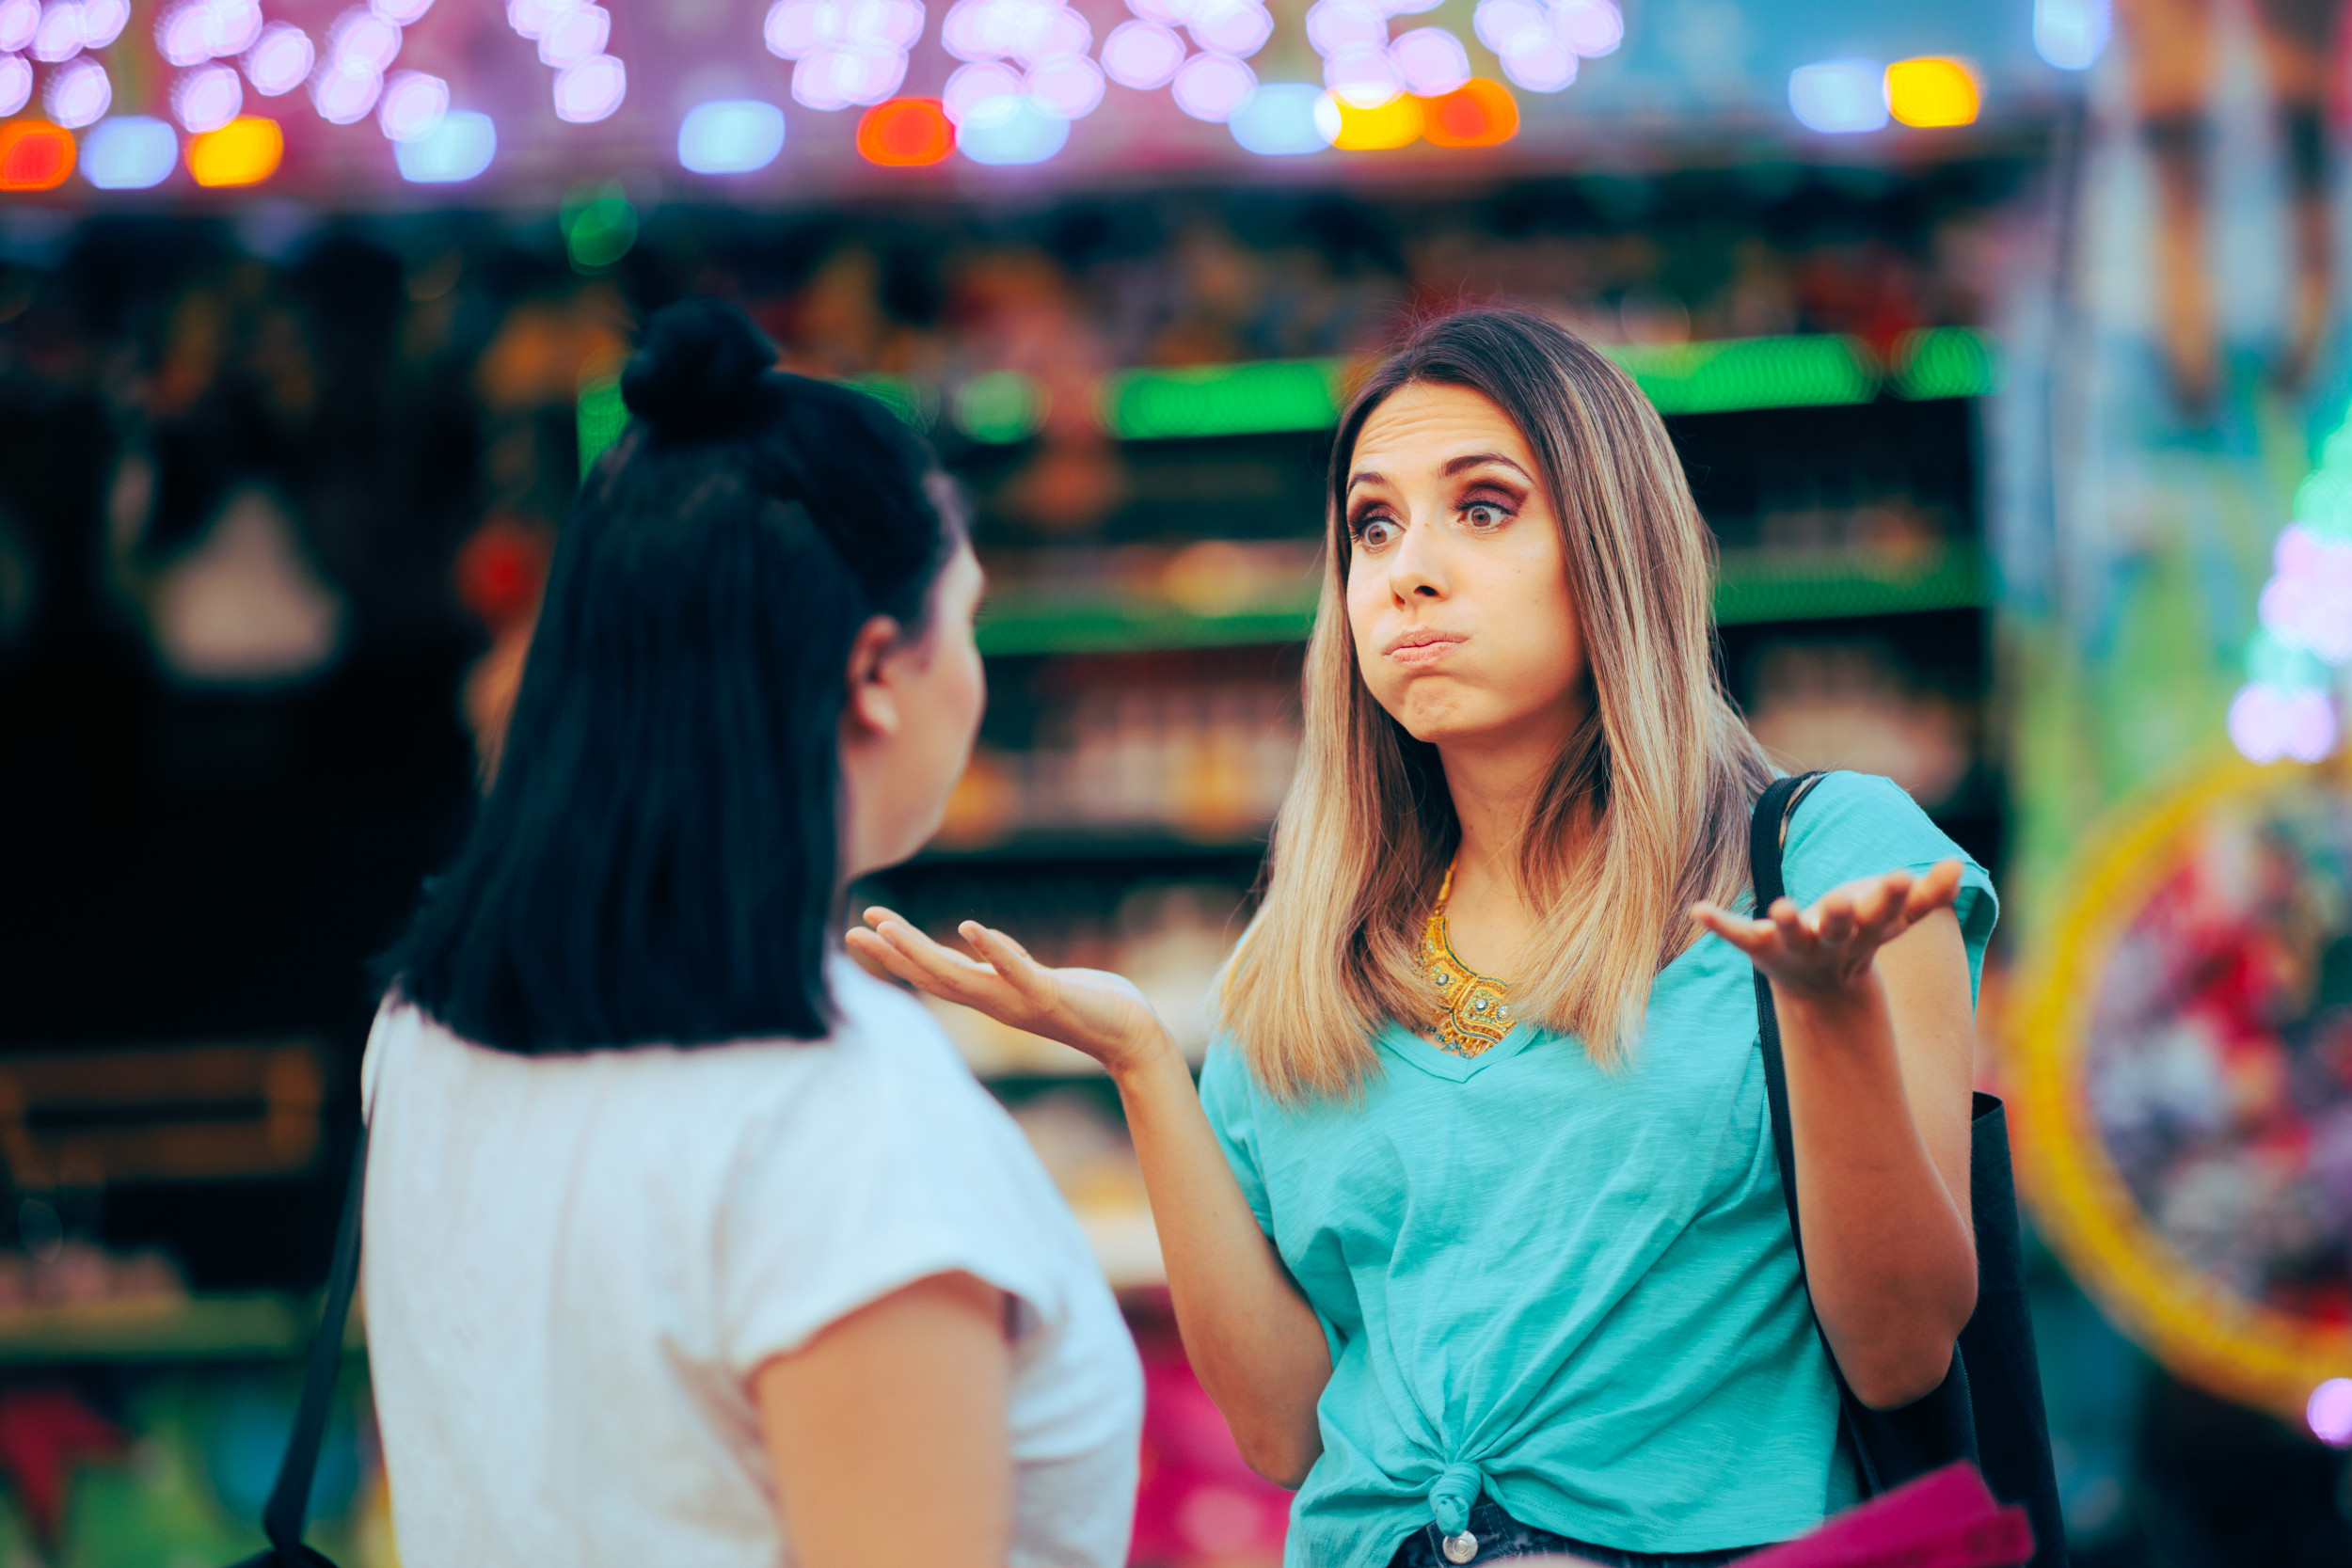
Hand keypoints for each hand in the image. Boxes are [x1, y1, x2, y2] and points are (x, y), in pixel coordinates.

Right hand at [846, 908, 1176, 1079]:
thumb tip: (976, 939)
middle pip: (932, 976)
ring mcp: (1019, 999)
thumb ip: (1004, 962)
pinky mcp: (1049, 993)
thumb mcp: (1033, 977)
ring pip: (959, 977)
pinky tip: (970, 926)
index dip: (897, 953)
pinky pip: (1016, 969)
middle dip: (892, 953)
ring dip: (922, 953)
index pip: (933, 972)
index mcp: (990, 995)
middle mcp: (995, 1001)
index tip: (863, 928)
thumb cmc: (1088, 1005)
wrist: (1131, 1037)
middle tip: (854, 930)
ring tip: (890, 928)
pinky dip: (993, 949)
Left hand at [1691, 861, 1962, 1002]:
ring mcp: (1795, 946)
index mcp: (1866, 931)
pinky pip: (1739, 935)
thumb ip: (1926, 897)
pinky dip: (1719, 924)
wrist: (1821, 990)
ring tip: (1779, 907)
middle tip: (1840, 899)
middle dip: (1841, 914)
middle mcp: (1832, 942)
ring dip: (1787, 923)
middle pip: (1840, 928)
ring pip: (1792, 936)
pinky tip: (1697, 910)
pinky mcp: (1761, 947)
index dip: (1892, 896)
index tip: (1900, 875)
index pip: (1884, 914)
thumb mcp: (1893, 921)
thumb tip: (1959, 867)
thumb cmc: (1860, 938)